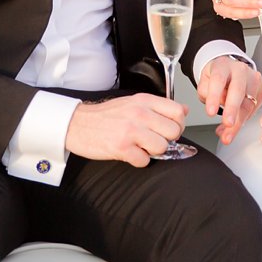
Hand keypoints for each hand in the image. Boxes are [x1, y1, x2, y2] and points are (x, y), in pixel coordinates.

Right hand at [64, 94, 186, 167]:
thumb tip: (184, 110)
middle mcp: (139, 113)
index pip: (178, 112)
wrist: (77, 124)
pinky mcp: (121, 147)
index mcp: (144, 101)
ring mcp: (130, 130)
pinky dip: (138, 160)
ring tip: (139, 146)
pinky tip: (129, 153)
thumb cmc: (106, 115)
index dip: (178, 124)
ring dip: (152, 151)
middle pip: (174, 132)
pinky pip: (144, 161)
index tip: (168, 129)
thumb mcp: (133, 102)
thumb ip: (158, 106)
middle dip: (166, 140)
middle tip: (152, 140)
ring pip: (162, 147)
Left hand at [196, 55, 261, 144]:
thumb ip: (206, 92)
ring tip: (227, 135)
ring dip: (238, 122)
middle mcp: (240, 70)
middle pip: (238, 90)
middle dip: (232, 110)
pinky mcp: (261, 90)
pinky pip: (254, 109)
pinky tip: (235, 127)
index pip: (218, 79)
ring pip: (248, 103)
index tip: (210, 112)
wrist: (230, 70)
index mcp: (223, 65)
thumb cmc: (217, 76)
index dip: (214, 97)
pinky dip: (244, 121)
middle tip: (227, 124)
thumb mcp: (204, 81)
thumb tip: (216, 106)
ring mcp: (253, 79)